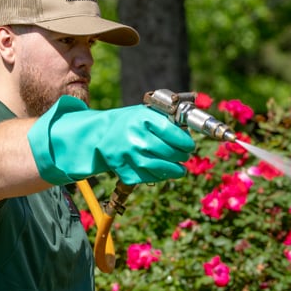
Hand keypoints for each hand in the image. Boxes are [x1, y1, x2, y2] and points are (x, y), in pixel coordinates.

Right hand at [28, 96, 195, 184]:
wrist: (99, 134)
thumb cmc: (129, 122)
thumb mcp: (145, 113)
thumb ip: (166, 119)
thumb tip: (190, 132)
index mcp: (141, 118)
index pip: (172, 133)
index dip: (185, 142)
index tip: (189, 146)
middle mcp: (133, 136)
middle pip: (168, 152)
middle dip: (181, 156)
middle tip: (185, 157)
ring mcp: (126, 155)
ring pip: (158, 167)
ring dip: (173, 171)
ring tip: (180, 170)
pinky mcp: (122, 169)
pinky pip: (146, 177)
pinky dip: (158, 177)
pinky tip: (163, 173)